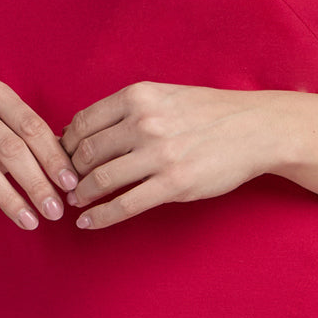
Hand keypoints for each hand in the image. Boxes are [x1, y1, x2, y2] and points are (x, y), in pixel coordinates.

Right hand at [0, 81, 78, 228]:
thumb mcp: (0, 124)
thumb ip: (30, 140)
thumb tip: (69, 169)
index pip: (32, 127)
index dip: (53, 157)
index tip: (70, 184)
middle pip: (10, 148)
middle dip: (36, 183)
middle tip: (55, 211)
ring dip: (10, 199)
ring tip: (30, 222)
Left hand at [61, 81, 278, 228]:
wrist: (253, 128)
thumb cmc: (207, 111)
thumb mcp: (165, 94)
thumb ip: (128, 108)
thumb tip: (84, 130)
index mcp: (139, 96)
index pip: (83, 122)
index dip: (66, 144)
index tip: (64, 157)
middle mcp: (144, 122)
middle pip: (85, 152)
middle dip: (69, 173)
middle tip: (66, 184)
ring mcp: (159, 154)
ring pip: (100, 179)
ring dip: (81, 196)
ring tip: (76, 203)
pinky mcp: (173, 183)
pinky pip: (124, 205)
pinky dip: (99, 217)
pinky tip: (88, 222)